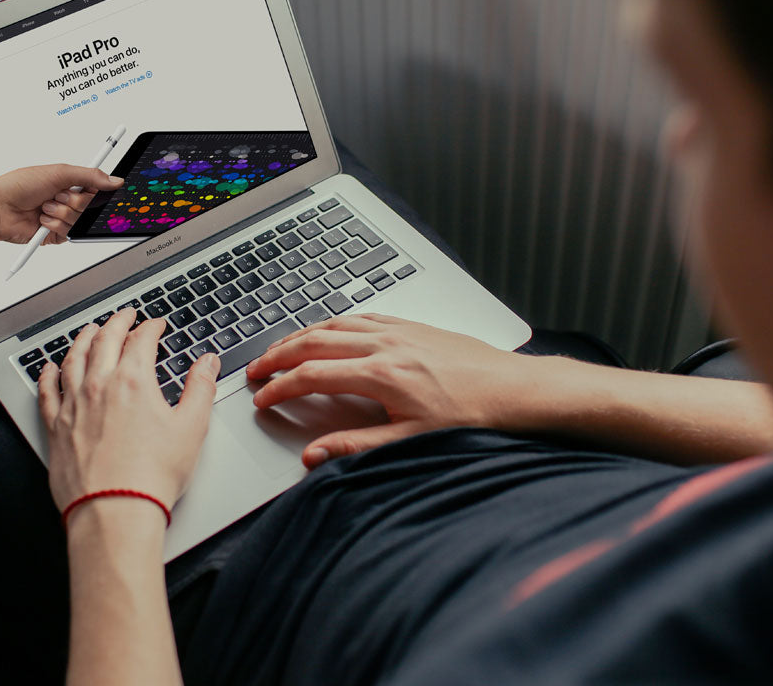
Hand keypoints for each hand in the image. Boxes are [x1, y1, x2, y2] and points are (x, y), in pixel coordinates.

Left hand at [0, 164, 122, 244]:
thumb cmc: (20, 185)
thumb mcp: (59, 172)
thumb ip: (90, 175)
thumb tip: (115, 180)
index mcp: (71, 182)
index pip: (97, 187)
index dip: (99, 189)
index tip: (96, 188)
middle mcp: (69, 200)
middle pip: (91, 205)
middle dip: (74, 200)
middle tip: (58, 195)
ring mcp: (63, 217)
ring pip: (80, 220)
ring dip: (61, 212)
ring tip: (45, 207)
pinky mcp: (57, 234)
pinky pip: (69, 233)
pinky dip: (55, 225)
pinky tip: (42, 220)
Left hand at [37, 307, 220, 513]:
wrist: (114, 511)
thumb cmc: (152, 476)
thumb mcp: (191, 428)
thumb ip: (201, 389)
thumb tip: (207, 363)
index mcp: (133, 381)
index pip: (142, 340)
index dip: (151, 327)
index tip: (156, 324)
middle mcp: (99, 386)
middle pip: (104, 340)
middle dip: (117, 322)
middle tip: (125, 315)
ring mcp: (73, 405)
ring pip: (73, 358)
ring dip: (82, 339)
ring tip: (89, 330)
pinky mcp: (56, 427)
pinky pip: (47, 391)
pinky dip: (49, 374)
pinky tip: (50, 368)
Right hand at [245, 313, 527, 467]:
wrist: (516, 392)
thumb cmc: (472, 417)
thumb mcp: (411, 441)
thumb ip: (357, 446)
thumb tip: (315, 454)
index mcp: (380, 374)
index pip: (312, 376)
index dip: (279, 388)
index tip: (261, 398)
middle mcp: (385, 345)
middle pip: (315, 341)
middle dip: (279, 354)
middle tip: (256, 370)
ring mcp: (400, 331)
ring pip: (336, 324)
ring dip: (303, 334)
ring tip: (282, 348)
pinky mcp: (415, 326)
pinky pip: (363, 317)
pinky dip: (336, 323)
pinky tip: (332, 330)